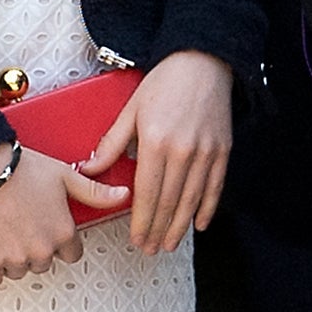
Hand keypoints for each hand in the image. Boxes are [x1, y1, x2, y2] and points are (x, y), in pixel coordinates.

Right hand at [0, 142, 130, 286]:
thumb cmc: (22, 169)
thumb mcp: (65, 176)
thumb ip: (96, 192)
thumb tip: (123, 195)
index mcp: (63, 233)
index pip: (72, 254)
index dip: (60, 240)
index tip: (47, 228)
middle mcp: (43, 250)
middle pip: (44, 263)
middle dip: (35, 248)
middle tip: (23, 224)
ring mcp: (17, 257)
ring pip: (20, 270)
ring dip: (14, 257)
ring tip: (6, 231)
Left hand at [84, 50, 232, 253]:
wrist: (203, 62)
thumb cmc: (164, 83)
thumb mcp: (131, 109)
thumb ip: (111, 143)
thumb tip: (88, 168)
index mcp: (156, 142)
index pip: (147, 193)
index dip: (142, 220)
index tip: (137, 239)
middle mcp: (183, 151)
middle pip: (170, 201)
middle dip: (159, 230)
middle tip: (150, 250)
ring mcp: (206, 152)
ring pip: (192, 200)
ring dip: (180, 226)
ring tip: (169, 244)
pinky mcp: (222, 151)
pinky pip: (215, 187)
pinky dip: (207, 208)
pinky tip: (198, 224)